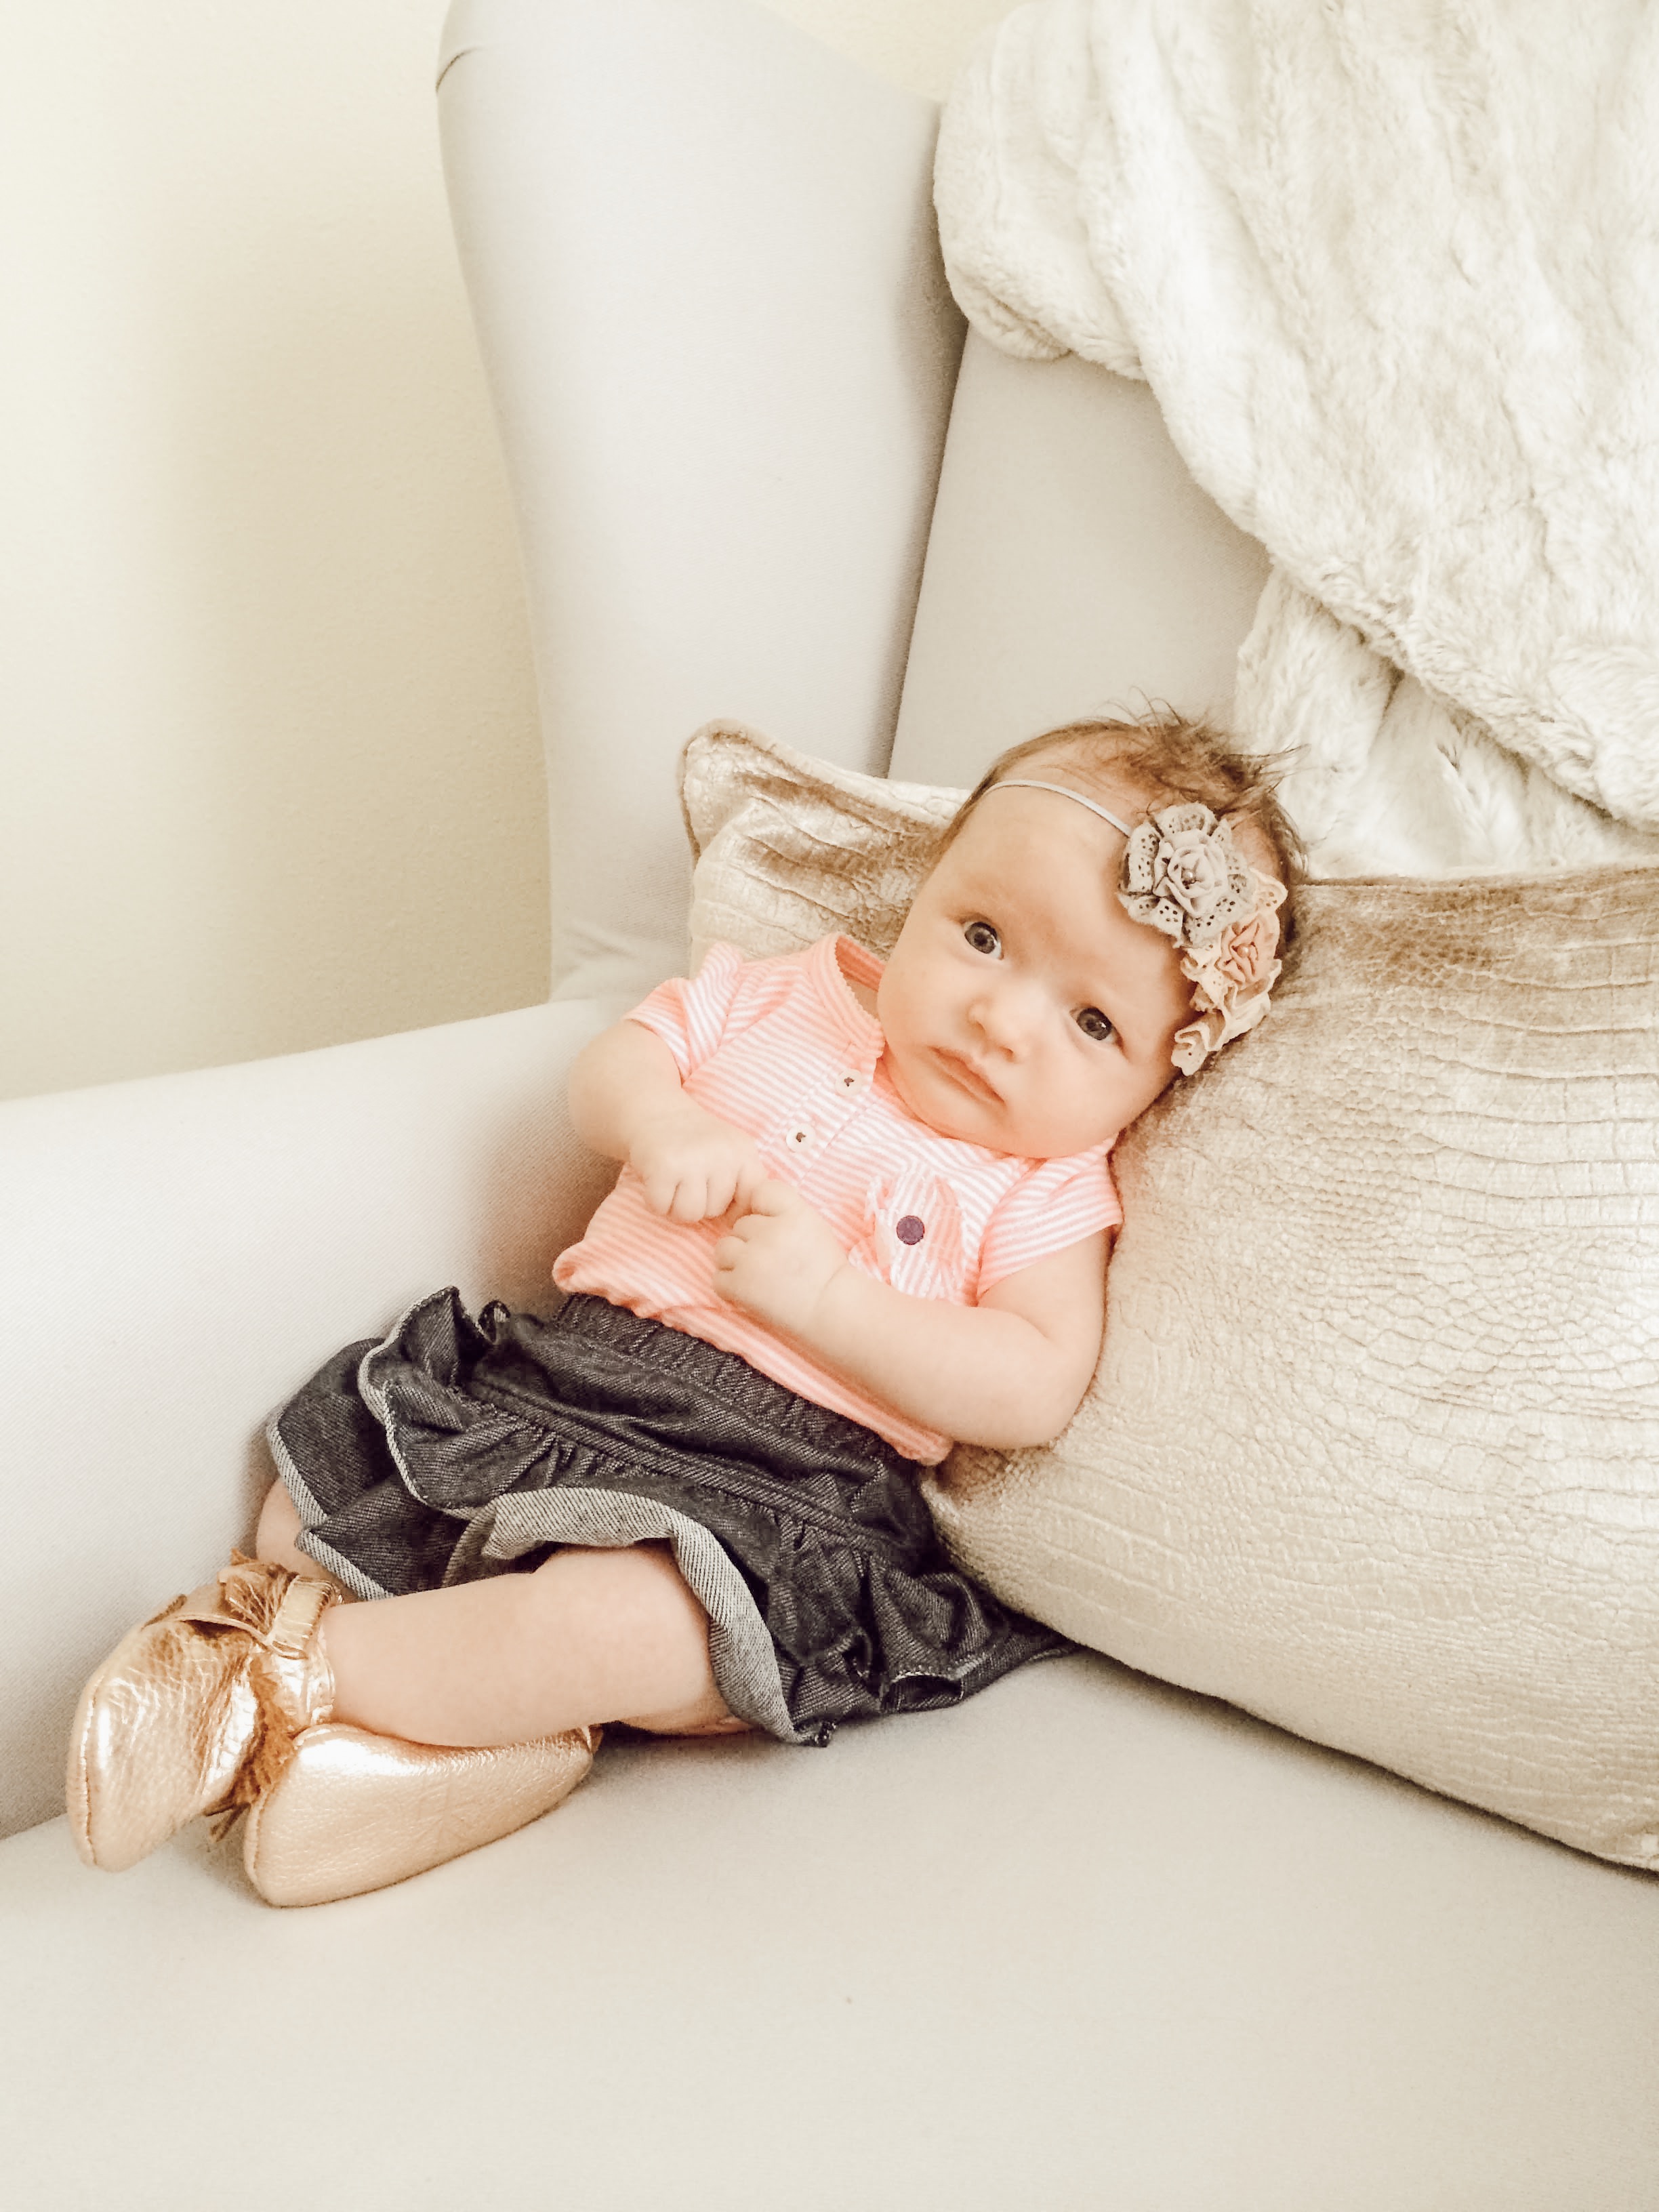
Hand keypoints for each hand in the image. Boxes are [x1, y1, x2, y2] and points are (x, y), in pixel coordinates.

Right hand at [627, 1101, 765, 1223]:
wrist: (654, 1110)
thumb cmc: (693, 1140)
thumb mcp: (728, 1151)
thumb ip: (742, 1181)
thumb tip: (739, 1223)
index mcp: (743, 1152)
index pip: (751, 1200)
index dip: (733, 1208)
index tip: (716, 1197)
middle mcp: (722, 1154)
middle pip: (715, 1211)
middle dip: (698, 1204)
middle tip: (686, 1181)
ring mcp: (693, 1160)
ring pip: (689, 1214)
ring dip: (676, 1207)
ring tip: (673, 1185)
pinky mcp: (664, 1167)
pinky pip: (661, 1207)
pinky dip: (655, 1201)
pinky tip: (656, 1182)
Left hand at [712, 1179, 847, 1339]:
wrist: (830, 1309)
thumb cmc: (823, 1269)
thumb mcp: (812, 1225)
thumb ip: (783, 1211)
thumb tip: (749, 1206)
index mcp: (794, 1213)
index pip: (761, 1192)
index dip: (764, 1211)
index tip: (776, 1229)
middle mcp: (770, 1232)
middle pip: (740, 1225)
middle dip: (751, 1242)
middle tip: (774, 1262)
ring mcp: (752, 1259)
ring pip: (723, 1249)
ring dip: (735, 1262)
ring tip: (760, 1277)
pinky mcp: (739, 1285)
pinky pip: (718, 1278)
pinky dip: (731, 1287)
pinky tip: (753, 1292)